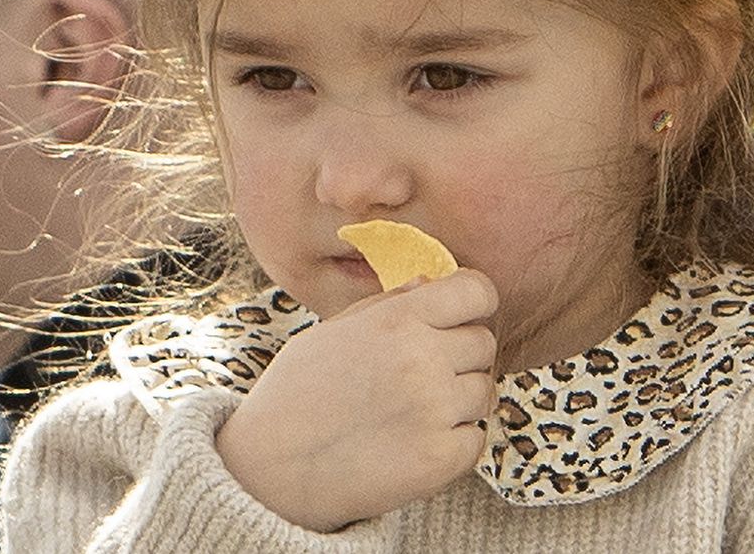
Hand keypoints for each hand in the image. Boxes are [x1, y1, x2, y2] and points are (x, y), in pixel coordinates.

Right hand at [216, 268, 499, 532]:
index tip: (461, 317)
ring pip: (483, 391)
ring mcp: (435, 411)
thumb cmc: (298, 393)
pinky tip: (414, 442)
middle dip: (461, 355)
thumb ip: (390, 304)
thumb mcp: (334, 330)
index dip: (474, 302)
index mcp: (398, 320)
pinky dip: (454, 443)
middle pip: (484, 343)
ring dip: (458, 400)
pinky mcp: (440, 459)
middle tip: (423, 374)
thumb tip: (433, 282)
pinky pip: (476, 439)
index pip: (477, 292)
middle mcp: (423, 360)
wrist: (270, 471)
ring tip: (412, 411)